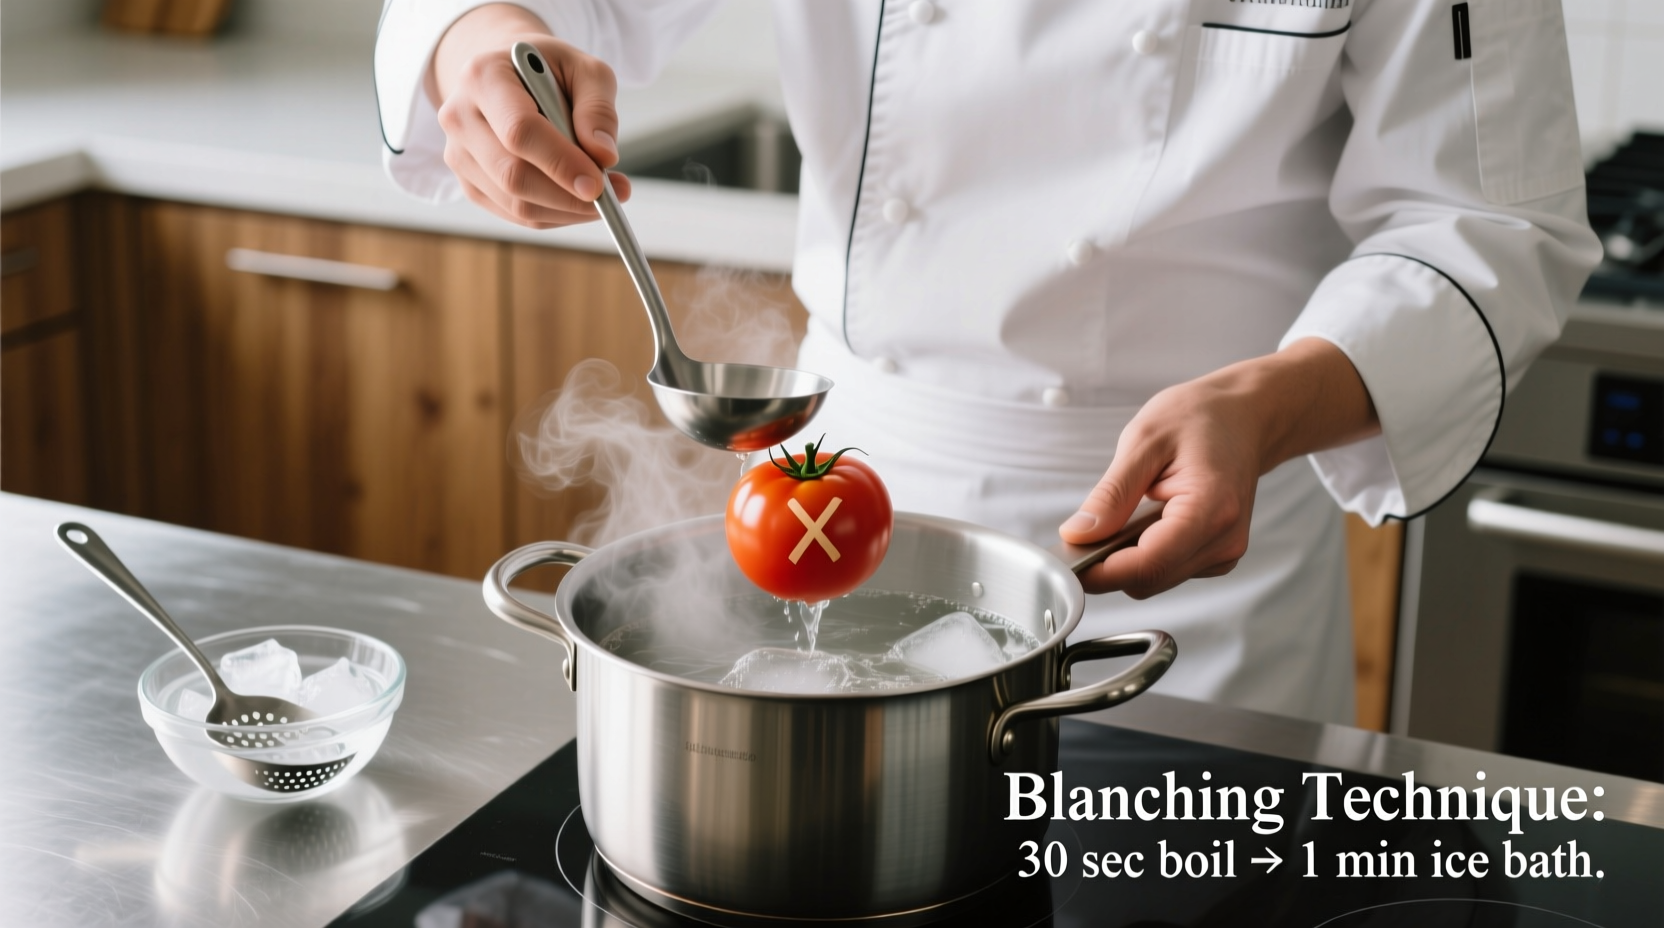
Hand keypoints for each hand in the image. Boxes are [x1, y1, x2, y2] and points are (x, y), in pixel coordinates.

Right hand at [427, 4, 629, 228]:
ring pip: (515, 204)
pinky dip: (554, 214)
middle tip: (611, 197)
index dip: (560, 163)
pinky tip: (576, 199)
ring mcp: (459, 154)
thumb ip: (597, 107)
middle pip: (512, 175)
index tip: (598, 184)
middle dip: (568, 196)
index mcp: (483, 77)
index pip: (519, 131)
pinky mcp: (469, 183)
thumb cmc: (548, 70)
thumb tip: (603, 156)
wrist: (508, 76)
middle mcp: (460, 117)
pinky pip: (515, 214)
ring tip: (602, 196)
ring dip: (566, 210)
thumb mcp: (584, 69)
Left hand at [1060, 338, 1378, 597]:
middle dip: (1108, 564)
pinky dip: (1145, 554)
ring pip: (1155, 580)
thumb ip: (1111, 495)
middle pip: (1148, 580)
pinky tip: (1146, 521)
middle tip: (1082, 532)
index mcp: (1210, 510)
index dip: (1100, 572)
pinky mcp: (1217, 556)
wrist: (1245, 416)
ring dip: (1126, 559)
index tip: (1066, 562)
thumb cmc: (1201, 418)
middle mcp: (1224, 541)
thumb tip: (1078, 535)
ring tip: (1122, 515)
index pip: (1147, 565)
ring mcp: (1224, 553)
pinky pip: (1167, 570)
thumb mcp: (1143, 441)